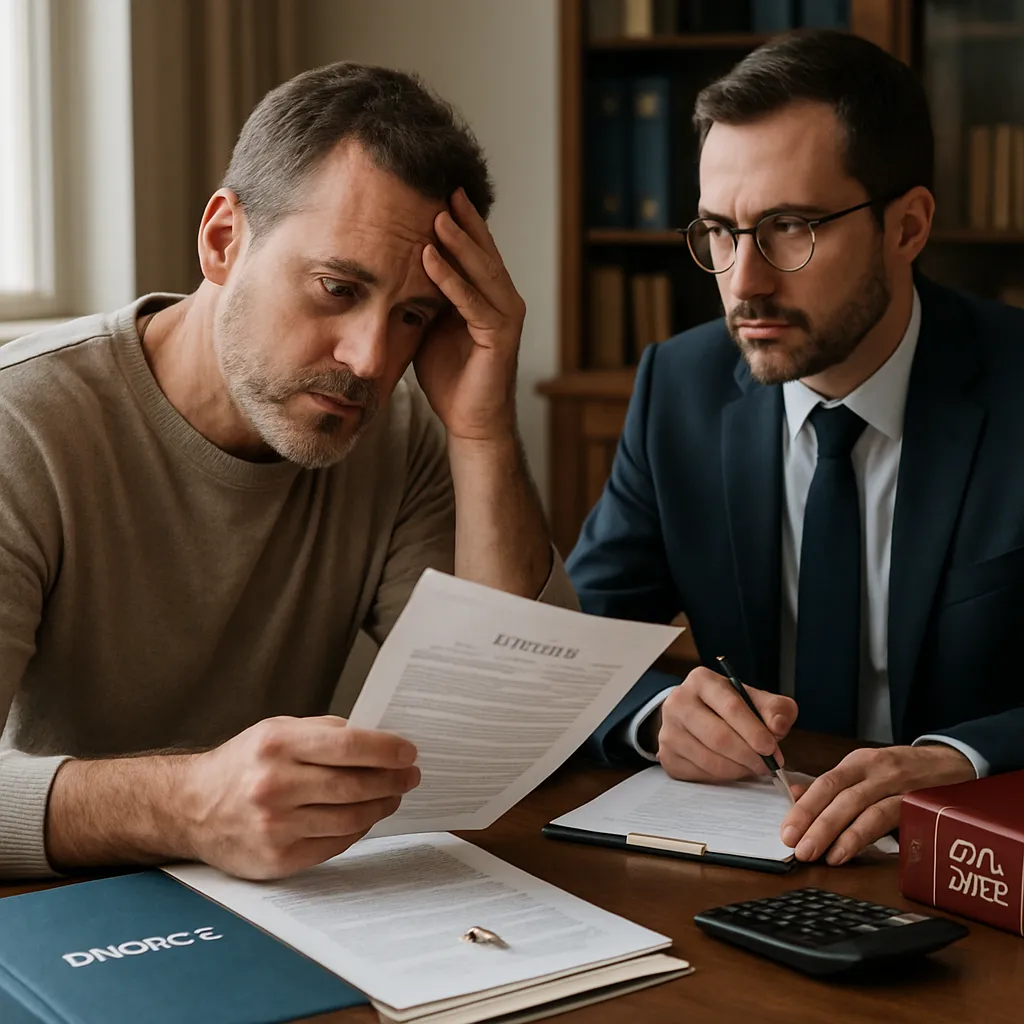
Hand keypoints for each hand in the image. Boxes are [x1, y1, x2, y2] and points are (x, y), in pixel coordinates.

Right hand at [181, 716, 418, 879]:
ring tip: (393, 796)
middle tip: (411, 776)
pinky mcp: (277, 859)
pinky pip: (334, 845)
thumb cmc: (241, 765)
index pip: (348, 746)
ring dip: (381, 807)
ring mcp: (275, 826)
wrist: (190, 807)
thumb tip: (375, 739)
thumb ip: (323, 732)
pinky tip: (366, 817)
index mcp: (277, 745)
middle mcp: (275, 785)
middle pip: (354, 785)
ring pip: (349, 819)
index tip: (409, 752)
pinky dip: (357, 830)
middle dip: (392, 780)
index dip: (386, 750)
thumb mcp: (275, 730)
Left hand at [414, 187, 525, 441]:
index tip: (438, 192)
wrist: (469, 421)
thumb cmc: (450, 378)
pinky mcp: (500, 337)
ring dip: (459, 243)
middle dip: (463, 220)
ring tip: (437, 216)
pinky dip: (451, 280)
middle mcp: (504, 302)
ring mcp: (505, 318)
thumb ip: (425, 298)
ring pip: (482, 271)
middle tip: (443, 187)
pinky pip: (473, 302)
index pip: (475, 252)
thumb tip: (392, 270)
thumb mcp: (430, 328)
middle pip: (483, 252)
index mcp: (487, 297)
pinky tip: (430, 259)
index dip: (459, 223)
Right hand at [655, 667, 797, 780]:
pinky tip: (733, 769)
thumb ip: (776, 709)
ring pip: (709, 759)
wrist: (696, 715)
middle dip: (748, 755)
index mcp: (702, 680)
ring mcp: (668, 729)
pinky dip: (722, 777)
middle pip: (718, 736)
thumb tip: (778, 726)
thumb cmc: (730, 708)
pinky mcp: (667, 754)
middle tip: (767, 765)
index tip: (771, 748)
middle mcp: (678, 701)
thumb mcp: (756, 700)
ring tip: (753, 767)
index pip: (731, 706)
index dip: (754, 731)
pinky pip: (700, 774)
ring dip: (738, 769)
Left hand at [780, 744, 975, 864]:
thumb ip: (833, 787)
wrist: (954, 764)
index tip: (786, 830)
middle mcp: (878, 770)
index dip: (804, 807)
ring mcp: (900, 786)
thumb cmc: (903, 772)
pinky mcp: (918, 804)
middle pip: (840, 795)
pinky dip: (864, 837)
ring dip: (836, 833)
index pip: (825, 783)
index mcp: (859, 763)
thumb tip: (796, 795)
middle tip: (796, 846)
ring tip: (815, 854)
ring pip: (863, 808)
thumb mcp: (865, 772)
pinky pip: (888, 820)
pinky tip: (846, 853)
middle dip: (814, 821)